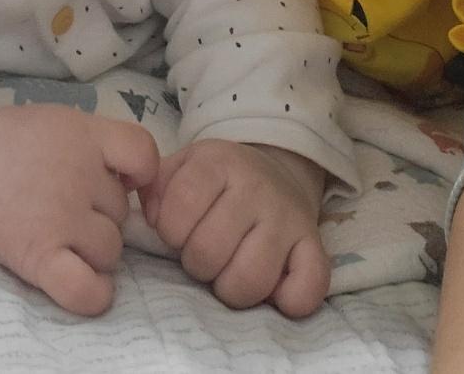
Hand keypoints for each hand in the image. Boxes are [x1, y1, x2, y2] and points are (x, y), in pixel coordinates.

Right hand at [0, 105, 158, 315]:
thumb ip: (103, 144)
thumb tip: (136, 183)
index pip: (144, 154)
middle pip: (122, 211)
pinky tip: (91, 282)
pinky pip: (85, 290)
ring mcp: (60, 218)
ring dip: (95, 249)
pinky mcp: (38, 257)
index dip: (142, 173)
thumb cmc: (14, 143)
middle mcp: (80, 177)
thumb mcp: (65, 123)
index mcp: (87, 136)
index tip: (123, 179)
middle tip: (66, 202)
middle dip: (101, 212)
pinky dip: (95, 293)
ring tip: (62, 234)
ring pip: (111, 251)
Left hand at [139, 140, 328, 317]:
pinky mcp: (315, 246)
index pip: (180, 207)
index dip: (170, 231)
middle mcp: (257, 187)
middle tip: (203, 255)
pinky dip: (288, 301)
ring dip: (231, 288)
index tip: (177, 231)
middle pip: (209, 251)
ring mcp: (288, 217)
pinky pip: (306, 290)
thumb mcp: (183, 166)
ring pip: (250, 279)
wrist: (275, 172)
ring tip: (228, 273)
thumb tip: (148, 216)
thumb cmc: (218, 181)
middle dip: (196, 264)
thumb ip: (156, 186)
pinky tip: (273, 291)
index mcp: (218, 162)